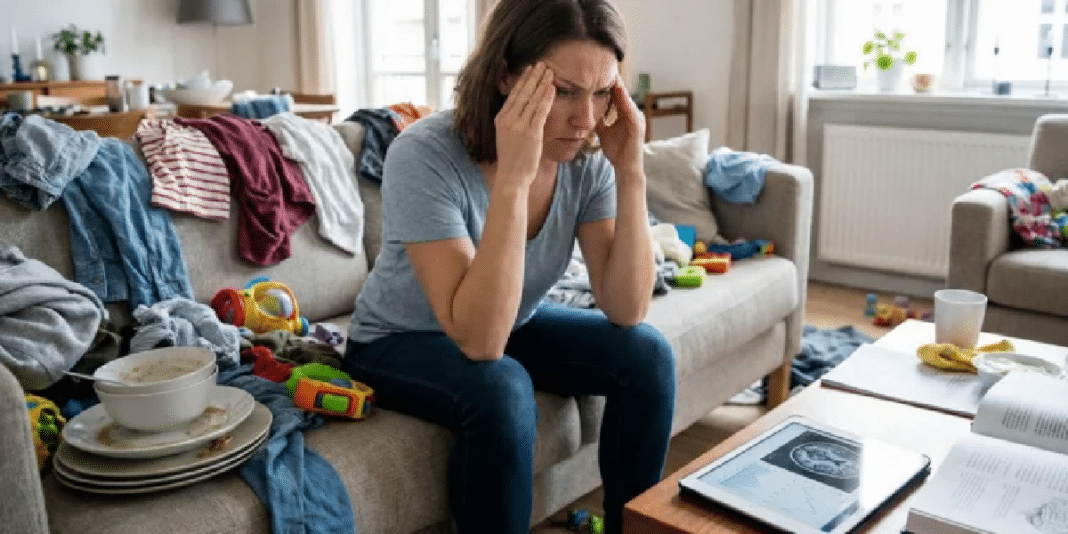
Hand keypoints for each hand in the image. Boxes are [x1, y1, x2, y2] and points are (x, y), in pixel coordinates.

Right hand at [494, 62, 554, 188]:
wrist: (511, 177)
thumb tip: (522, 110)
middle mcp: (508, 120)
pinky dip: (546, 98)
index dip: (522, 80)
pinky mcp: (531, 133)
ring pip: (532, 99)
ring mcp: (519, 126)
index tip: (529, 69)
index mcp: (500, 119)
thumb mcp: (506, 136)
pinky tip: (552, 88)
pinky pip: (540, 111)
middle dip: (533, 77)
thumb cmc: (511, 159)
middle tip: (542, 64)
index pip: (513, 94)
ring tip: (549, 71)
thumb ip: (512, 122)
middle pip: (523, 93)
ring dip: (542, 83)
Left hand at [596, 75, 645, 181]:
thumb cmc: (617, 151)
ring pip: (626, 99)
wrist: (626, 169)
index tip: (599, 70)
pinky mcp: (637, 127)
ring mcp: (637, 119)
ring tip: (612, 74)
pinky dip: (624, 101)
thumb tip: (587, 110)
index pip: (616, 95)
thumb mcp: (603, 132)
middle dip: (615, 80)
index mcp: (625, 114)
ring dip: (619, 87)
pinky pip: (630, 111)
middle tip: (606, 65)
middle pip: (622, 93)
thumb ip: (599, 120)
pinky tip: (618, 92)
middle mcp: (632, 113)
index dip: (609, 83)